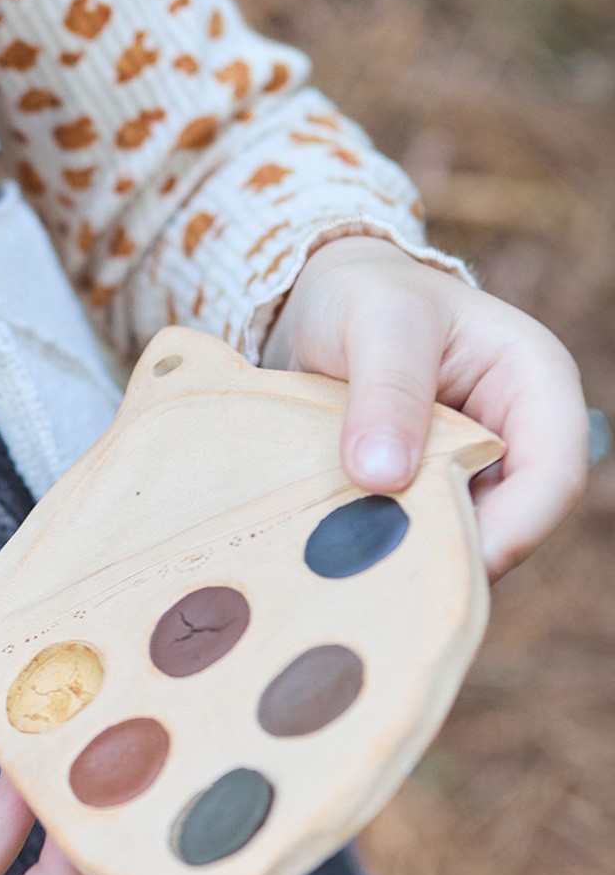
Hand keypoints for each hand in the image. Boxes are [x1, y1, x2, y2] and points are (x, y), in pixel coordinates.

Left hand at [264, 235, 587, 578]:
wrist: (322, 297)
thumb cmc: (364, 293)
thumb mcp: (378, 321)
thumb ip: (387, 390)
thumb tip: (383, 477)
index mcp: (536, 383)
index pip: (553, 475)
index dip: (512, 528)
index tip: (447, 564)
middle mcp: (518, 434)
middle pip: (512, 521)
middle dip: (454, 552)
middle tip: (387, 581)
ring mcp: (474, 468)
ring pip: (464, 536)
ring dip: (415, 556)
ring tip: (357, 571)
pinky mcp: (430, 489)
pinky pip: (421, 532)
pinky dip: (388, 546)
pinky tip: (343, 557)